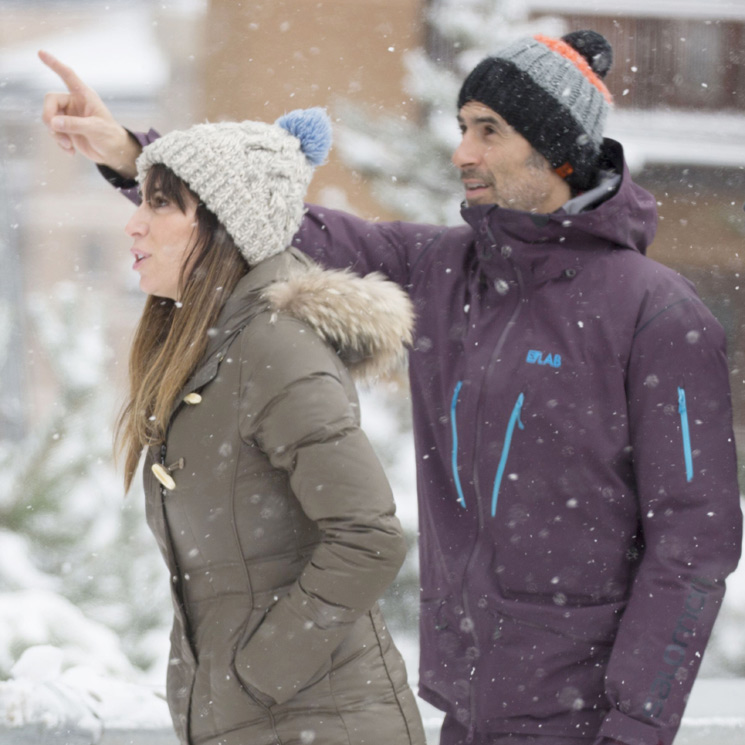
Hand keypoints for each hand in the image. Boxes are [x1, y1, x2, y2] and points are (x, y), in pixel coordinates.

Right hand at [38, 50, 140, 176]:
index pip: (67, 75)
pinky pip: (54, 132)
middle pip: (50, 101)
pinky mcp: (66, 129)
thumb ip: (74, 124)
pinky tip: (71, 152)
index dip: (54, 64)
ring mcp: (68, 116)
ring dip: (56, 134)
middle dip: (49, 116)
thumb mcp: (95, 129)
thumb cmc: (110, 136)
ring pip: (50, 118)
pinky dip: (59, 142)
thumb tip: (53, 122)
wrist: (113, 153)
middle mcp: (74, 103)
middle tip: (54, 129)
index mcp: (84, 96)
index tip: (41, 52)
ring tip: (69, 146)